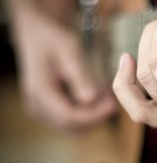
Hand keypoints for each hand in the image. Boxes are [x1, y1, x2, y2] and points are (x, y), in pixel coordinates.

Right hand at [13, 10, 116, 131]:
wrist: (36, 35)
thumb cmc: (53, 39)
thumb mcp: (69, 50)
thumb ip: (80, 76)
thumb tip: (92, 99)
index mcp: (40, 92)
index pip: (69, 117)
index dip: (95, 115)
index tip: (114, 105)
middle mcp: (37, 106)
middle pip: (72, 126)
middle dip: (96, 116)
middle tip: (114, 100)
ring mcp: (41, 110)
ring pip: (73, 127)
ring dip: (93, 116)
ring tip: (107, 97)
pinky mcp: (48, 109)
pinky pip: (70, 120)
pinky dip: (86, 113)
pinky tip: (98, 97)